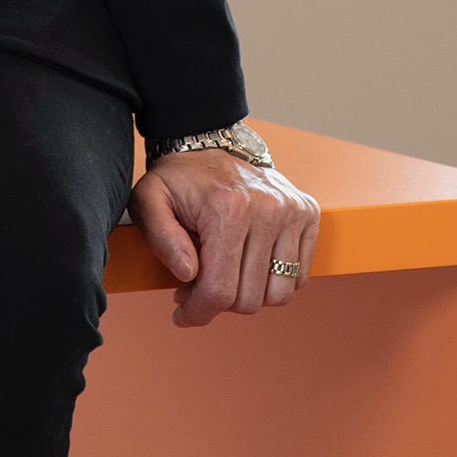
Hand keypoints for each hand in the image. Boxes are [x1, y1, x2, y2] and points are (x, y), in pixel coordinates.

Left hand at [128, 147, 319, 326]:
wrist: (209, 144)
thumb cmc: (178, 179)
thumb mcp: (149, 200)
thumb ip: (160, 237)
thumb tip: (187, 274)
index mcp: (228, 208)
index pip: (220, 291)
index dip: (198, 312)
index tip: (182, 313)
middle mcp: (267, 209)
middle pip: (250, 299)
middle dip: (220, 304)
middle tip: (199, 287)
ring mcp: (292, 210)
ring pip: (279, 294)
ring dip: (250, 295)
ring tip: (226, 277)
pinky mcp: (307, 213)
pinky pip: (299, 276)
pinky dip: (274, 281)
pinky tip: (249, 265)